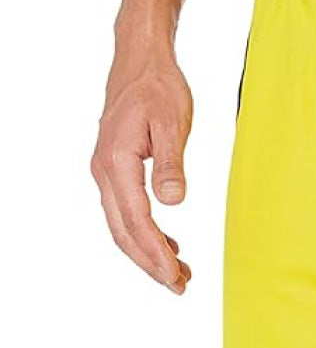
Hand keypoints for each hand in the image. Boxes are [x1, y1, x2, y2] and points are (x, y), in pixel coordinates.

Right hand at [91, 39, 192, 293]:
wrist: (140, 61)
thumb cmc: (158, 88)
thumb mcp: (173, 122)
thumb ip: (172, 163)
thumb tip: (173, 202)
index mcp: (116, 163)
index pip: (136, 221)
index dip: (156, 253)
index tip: (176, 275)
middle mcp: (104, 172)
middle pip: (123, 232)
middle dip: (150, 263)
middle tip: (180, 286)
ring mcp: (106, 172)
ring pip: (122, 226)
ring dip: (148, 252)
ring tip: (178, 273)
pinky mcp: (115, 170)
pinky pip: (125, 212)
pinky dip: (144, 234)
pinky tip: (169, 244)